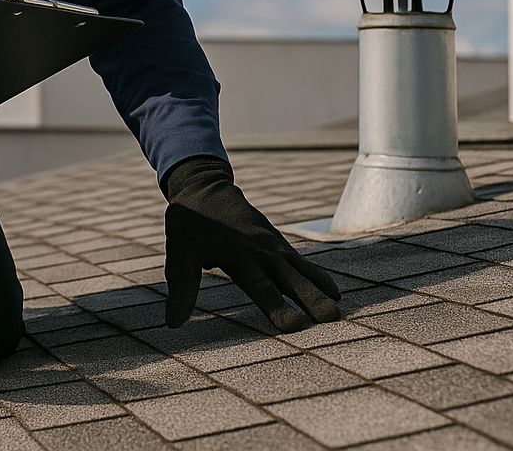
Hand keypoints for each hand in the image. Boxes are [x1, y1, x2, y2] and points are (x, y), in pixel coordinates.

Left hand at [163, 156, 340, 331]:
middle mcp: (261, 250)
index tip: (294, 326)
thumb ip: (181, 286)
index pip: (261, 287)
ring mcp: (273, 245)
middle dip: (311, 299)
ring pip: (301, 270)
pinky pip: (302, 261)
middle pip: (290, 279)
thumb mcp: (179, 250)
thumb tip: (172, 323)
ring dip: (320, 289)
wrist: (205, 186)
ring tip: (340, 311)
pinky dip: (319, 275)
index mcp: (239, 255)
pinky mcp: (277, 243)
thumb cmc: (190, 221)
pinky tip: (334, 292)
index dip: (277, 307)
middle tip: (331, 320)